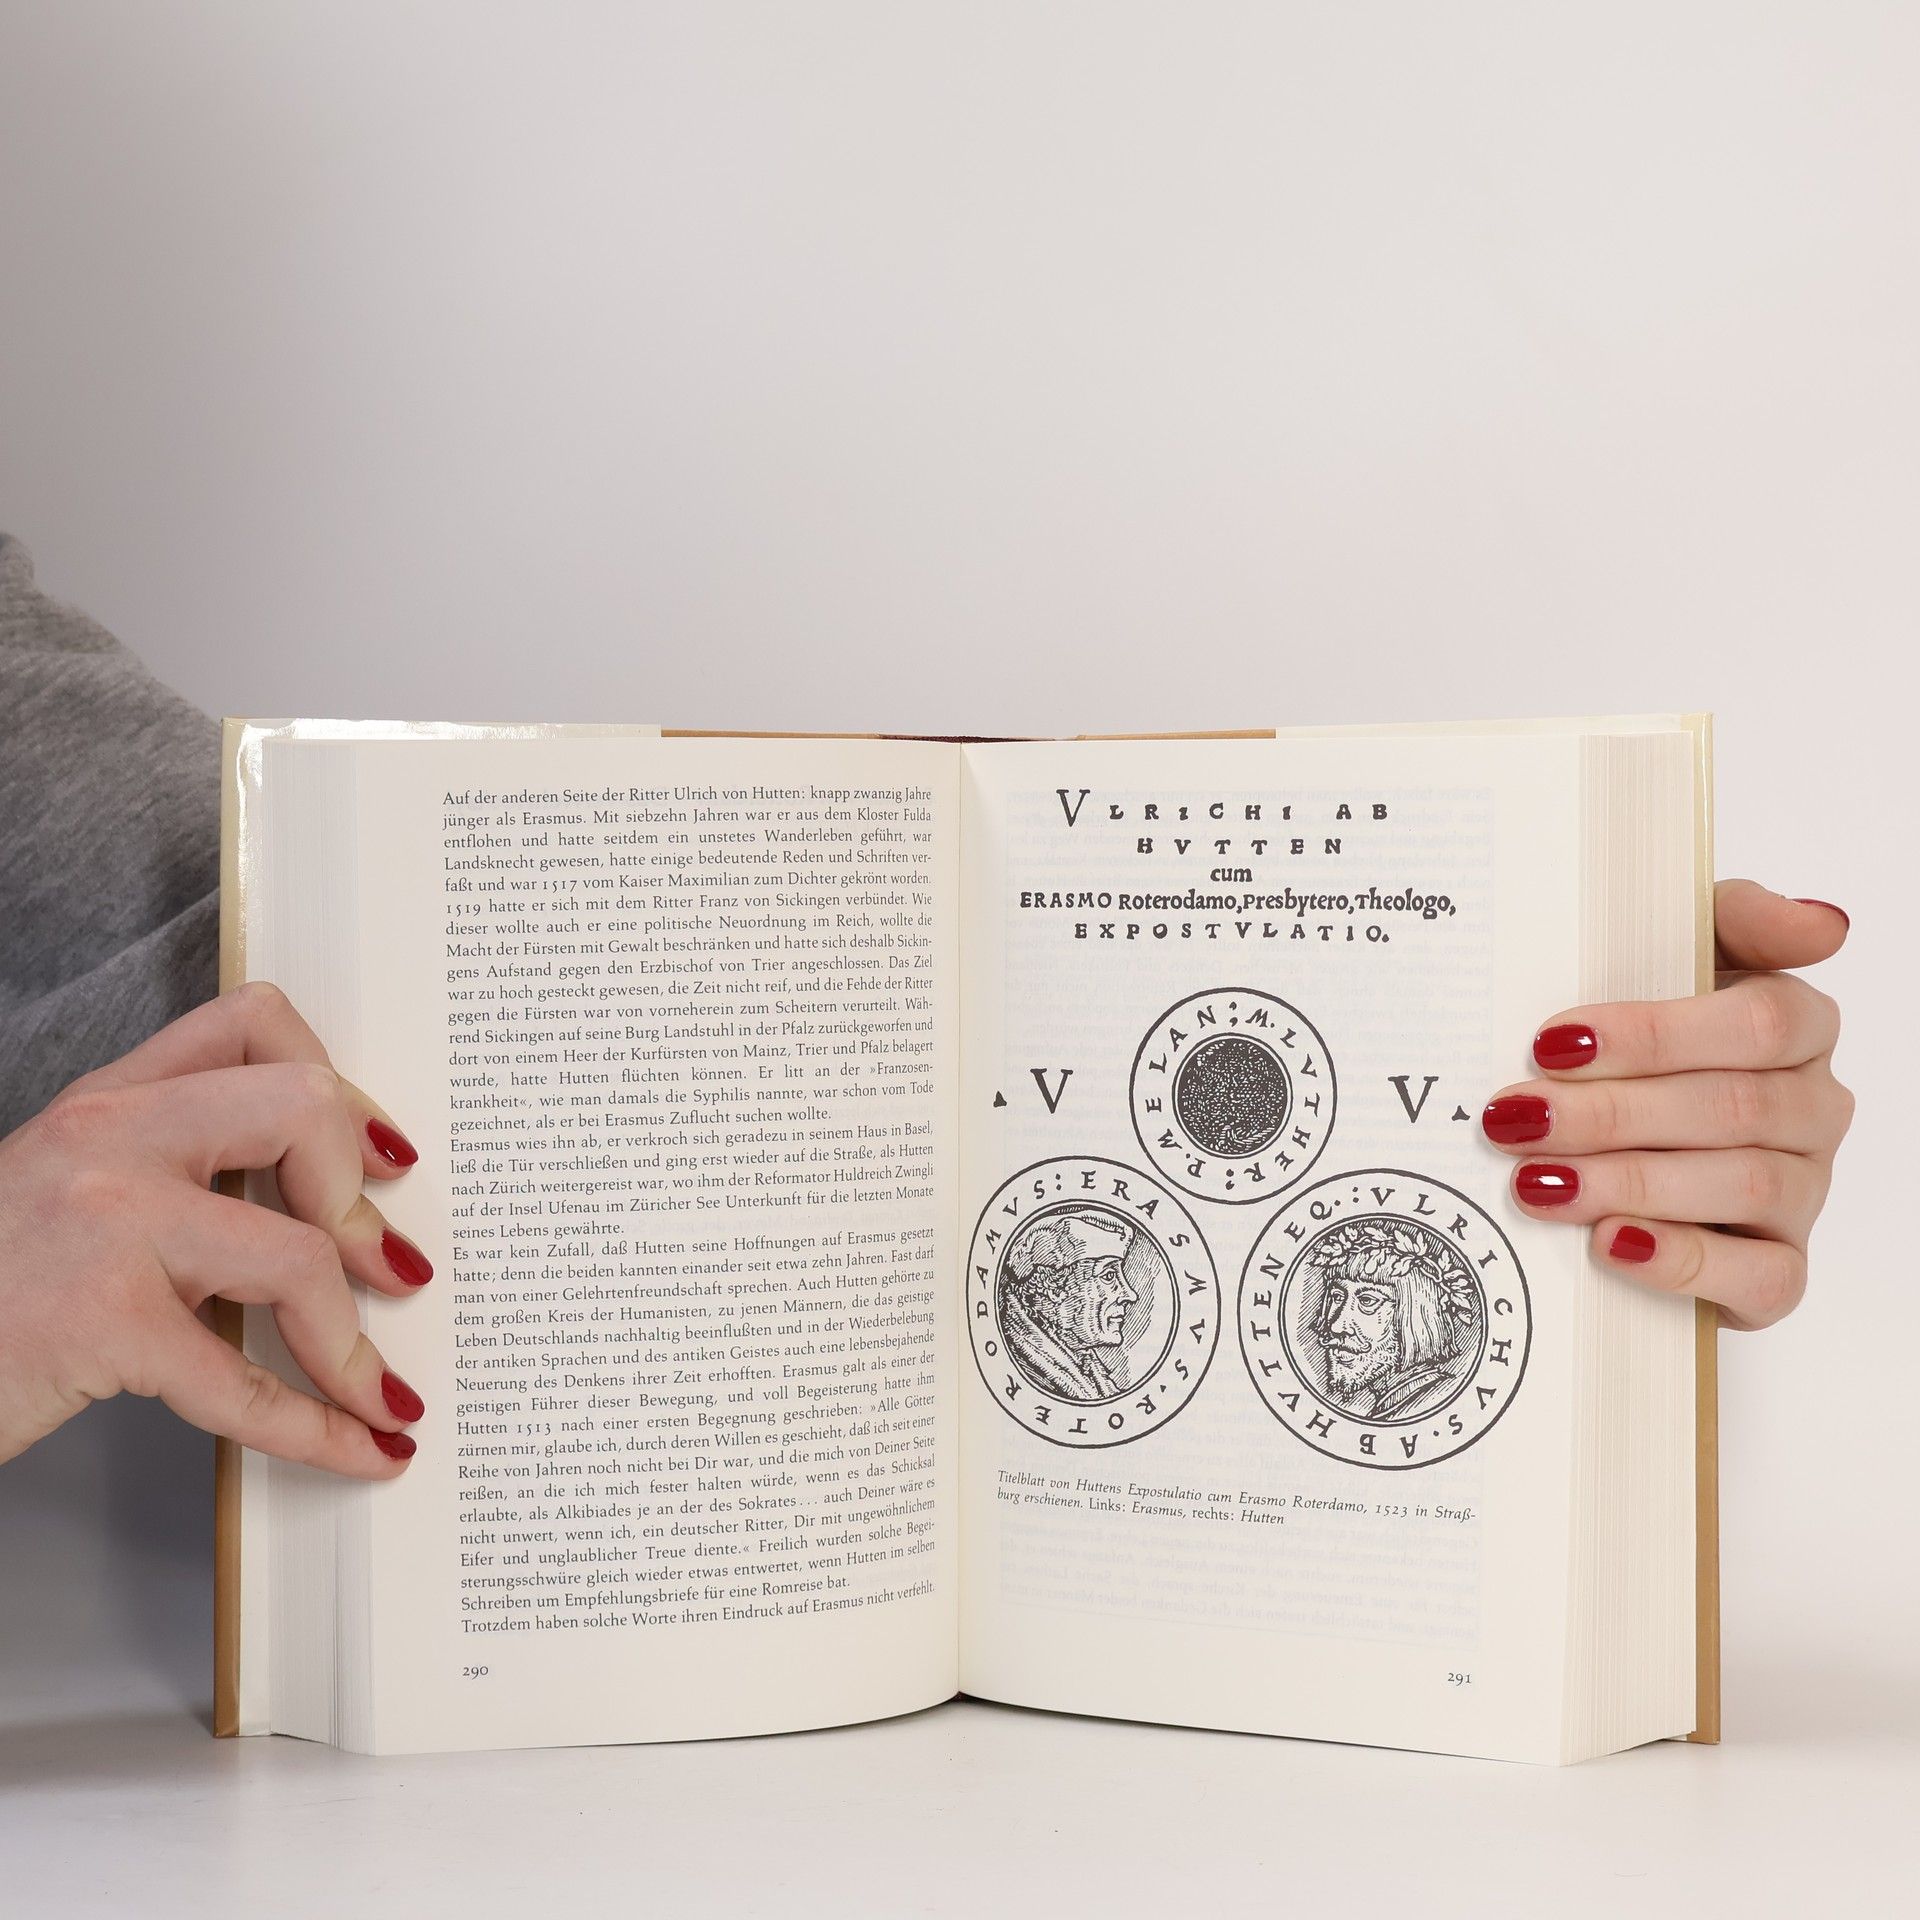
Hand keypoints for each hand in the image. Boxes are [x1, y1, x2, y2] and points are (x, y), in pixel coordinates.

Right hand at [0, 983, 429, 1473]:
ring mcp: (104, 1224)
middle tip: (386, 1266)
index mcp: (107, 1102)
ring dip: (352, 1340)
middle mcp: (107, 1139)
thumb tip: (325, 1214)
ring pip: (298, 1251)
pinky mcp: (97, 1324)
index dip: (342, 1086)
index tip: (382, 1155)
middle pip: (301, 1106)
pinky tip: (359, 1447)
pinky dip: (319, 1429)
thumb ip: (171, 1176)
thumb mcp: (64, 1193)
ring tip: (375, 1384)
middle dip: (362, 1197)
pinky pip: (245, 1384)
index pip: (253, 1024)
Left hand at [1487, 882, 1851, 1329]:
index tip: (1552, 1043)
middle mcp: (1813, 1107)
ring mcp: (1803, 1190)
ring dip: (1628, 1183)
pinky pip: (1763, 1277)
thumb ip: (1739, 918)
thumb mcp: (1676, 954)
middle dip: (1611, 1114)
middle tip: (1517, 1119)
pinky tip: (1610, 1244)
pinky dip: (1683, 1261)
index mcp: (1798, 1025)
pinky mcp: (1779, 1265)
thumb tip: (1824, 923)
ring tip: (1535, 1181)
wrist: (1628, 1132)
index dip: (1652, 1034)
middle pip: (1732, 1108)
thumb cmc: (1647, 1036)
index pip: (1757, 1022)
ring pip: (1743, 1186)